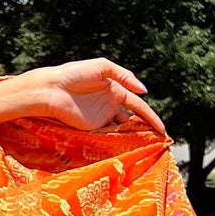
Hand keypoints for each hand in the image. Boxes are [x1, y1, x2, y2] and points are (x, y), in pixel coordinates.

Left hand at [23, 58, 167, 140]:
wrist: (53, 89)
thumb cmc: (75, 74)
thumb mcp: (103, 67)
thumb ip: (124, 76)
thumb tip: (143, 90)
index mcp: (115, 90)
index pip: (138, 106)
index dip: (150, 117)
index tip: (161, 129)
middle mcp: (110, 105)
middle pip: (132, 120)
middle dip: (145, 130)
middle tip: (158, 142)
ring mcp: (101, 117)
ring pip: (121, 129)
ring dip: (133, 137)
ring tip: (147, 148)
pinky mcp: (90, 127)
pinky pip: (107, 134)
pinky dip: (118, 140)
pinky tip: (128, 147)